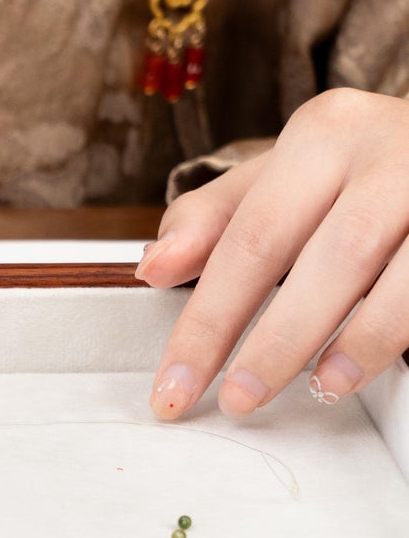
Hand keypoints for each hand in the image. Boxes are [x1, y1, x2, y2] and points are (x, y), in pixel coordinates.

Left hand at [138, 87, 408, 418]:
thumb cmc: (357, 172)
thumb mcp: (283, 179)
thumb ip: (214, 222)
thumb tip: (152, 267)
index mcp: (321, 137)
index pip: (247, 241)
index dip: (206, 325)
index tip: (173, 389)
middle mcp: (384, 148)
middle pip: (322, 257)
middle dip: (275, 341)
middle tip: (238, 400)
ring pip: (394, 270)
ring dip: (355, 340)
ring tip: (318, 390)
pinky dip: (399, 329)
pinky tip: (366, 367)